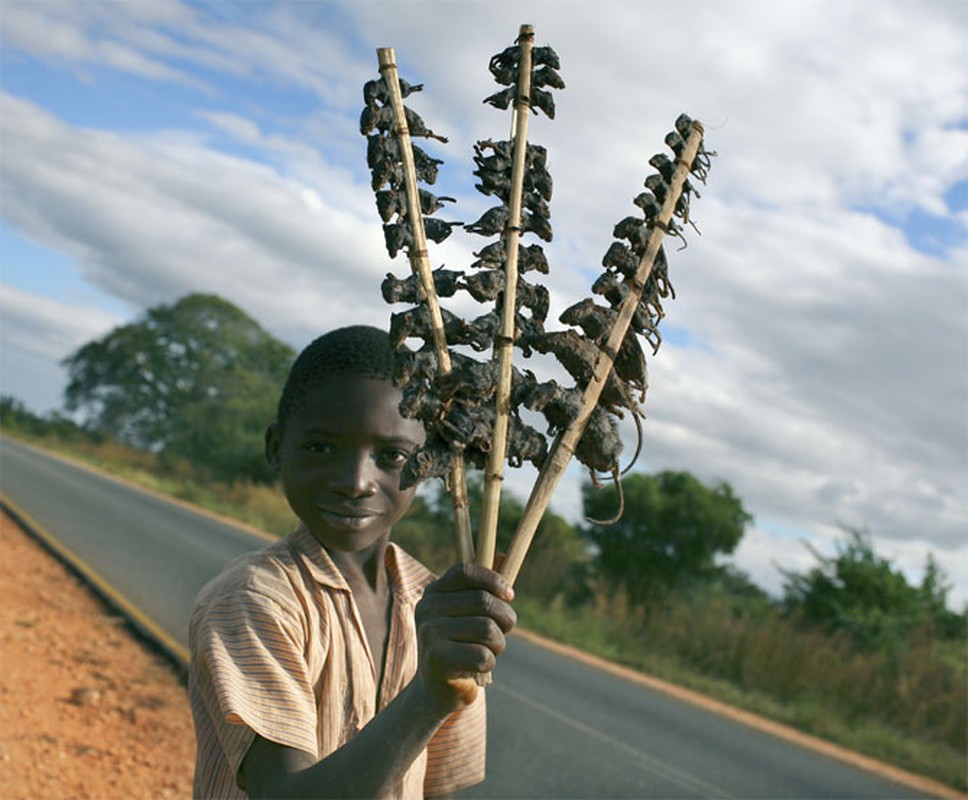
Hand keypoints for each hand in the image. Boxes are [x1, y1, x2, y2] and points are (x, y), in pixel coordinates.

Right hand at [414, 563, 515, 712]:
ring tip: (489, 651)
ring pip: (487, 629)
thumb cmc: (460, 644)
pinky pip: (482, 655)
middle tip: (504, 631)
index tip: (509, 594)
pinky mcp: (438, 660)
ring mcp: (430, 633)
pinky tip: (478, 667)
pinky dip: (489, 662)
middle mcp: (428, 608)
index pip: (465, 571)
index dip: (493, 579)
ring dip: (498, 644)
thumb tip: (501, 555)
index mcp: (434, 591)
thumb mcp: (469, 613)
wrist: (436, 689)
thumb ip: (483, 586)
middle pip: (484, 601)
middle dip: (505, 618)